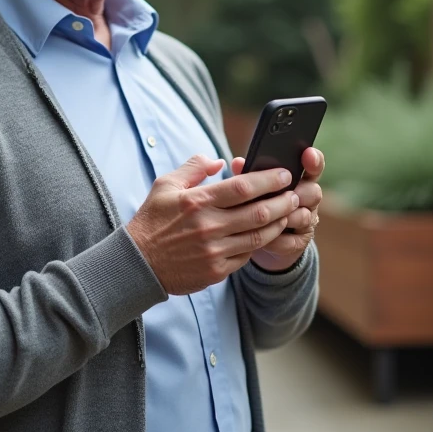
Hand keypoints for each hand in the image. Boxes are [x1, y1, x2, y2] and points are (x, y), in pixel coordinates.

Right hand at [126, 155, 300, 295]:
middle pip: (258, 213)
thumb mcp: (165, 185)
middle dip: (283, 202)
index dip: (268, 179)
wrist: (137, 264)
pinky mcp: (216, 271)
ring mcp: (213, 251)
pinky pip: (246, 256)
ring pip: (258, 236)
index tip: (284, 174)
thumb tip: (219, 160)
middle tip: (294, 194)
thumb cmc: (152, 220)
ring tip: (288, 213)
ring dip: (278, 223)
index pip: (243, 187)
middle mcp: (208, 227)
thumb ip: (194, 168)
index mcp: (197, 202)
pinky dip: (259, 243)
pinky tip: (266, 234)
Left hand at [246, 147, 323, 273]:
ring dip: (284, 216)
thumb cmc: (256, 203)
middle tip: (283, 194)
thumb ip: (249, 174)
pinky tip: (261, 236)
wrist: (255, 238)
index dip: (313, 160)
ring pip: (304, 216)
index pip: (314, 166)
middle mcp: (308, 199)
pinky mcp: (299, 242)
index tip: (307, 153)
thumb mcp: (254, 188)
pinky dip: (275, 238)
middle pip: (314, 192)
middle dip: (297, 193)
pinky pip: (292, 240)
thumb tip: (238, 163)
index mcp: (300, 179)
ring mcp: (306, 221)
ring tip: (265, 217)